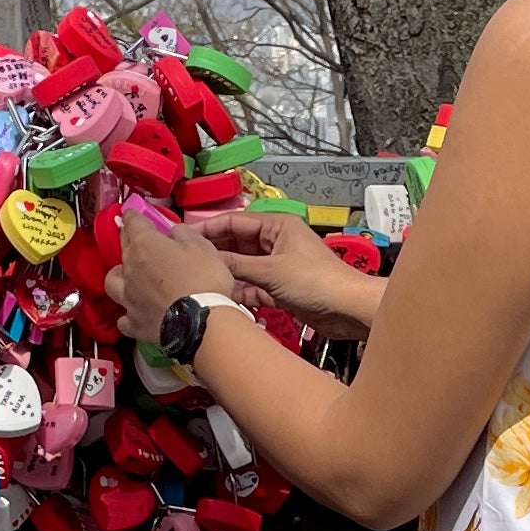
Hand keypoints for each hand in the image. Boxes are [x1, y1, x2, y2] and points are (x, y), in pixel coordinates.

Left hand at [108, 203, 239, 342]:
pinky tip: (135, 313)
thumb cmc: (204, 279)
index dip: (133, 215)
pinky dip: (128, 314)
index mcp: (145, 245)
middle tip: (138, 241)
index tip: (132, 212)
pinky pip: (124, 318)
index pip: (133, 222)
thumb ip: (183, 234)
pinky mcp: (134, 324)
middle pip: (123, 248)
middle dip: (129, 241)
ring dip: (118, 276)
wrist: (202, 323)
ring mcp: (129, 298)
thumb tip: (172, 232)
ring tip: (128, 278)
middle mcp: (130, 269)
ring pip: (112, 282)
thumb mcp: (202, 246)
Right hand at [199, 208, 386, 336]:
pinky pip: (251, 286)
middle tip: (185, 261)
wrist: (347, 309)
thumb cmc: (316, 281)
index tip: (181, 236)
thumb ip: (236, 265)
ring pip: (241, 266)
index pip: (233, 221)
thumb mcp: (270, 271)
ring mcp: (276, 265)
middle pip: (235, 243)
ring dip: (225, 274)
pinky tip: (222, 298)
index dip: (207, 228)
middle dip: (213, 253)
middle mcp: (274, 241)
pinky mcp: (279, 288)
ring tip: (198, 280)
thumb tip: (206, 260)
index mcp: (276, 225)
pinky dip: (239, 292)